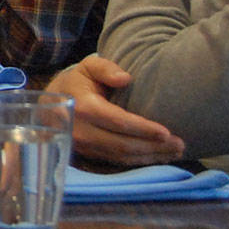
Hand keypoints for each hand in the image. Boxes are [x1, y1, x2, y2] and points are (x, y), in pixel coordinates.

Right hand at [45, 55, 183, 164]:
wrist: (49, 104)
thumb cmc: (76, 82)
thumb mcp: (88, 67)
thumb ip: (106, 68)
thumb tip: (125, 78)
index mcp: (82, 106)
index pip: (117, 121)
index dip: (143, 129)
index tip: (166, 132)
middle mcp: (80, 130)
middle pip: (122, 144)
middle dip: (153, 146)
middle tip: (180, 144)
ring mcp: (82, 146)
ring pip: (121, 156)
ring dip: (150, 157)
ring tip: (175, 152)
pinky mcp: (87, 156)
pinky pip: (116, 162)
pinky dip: (139, 161)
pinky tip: (158, 157)